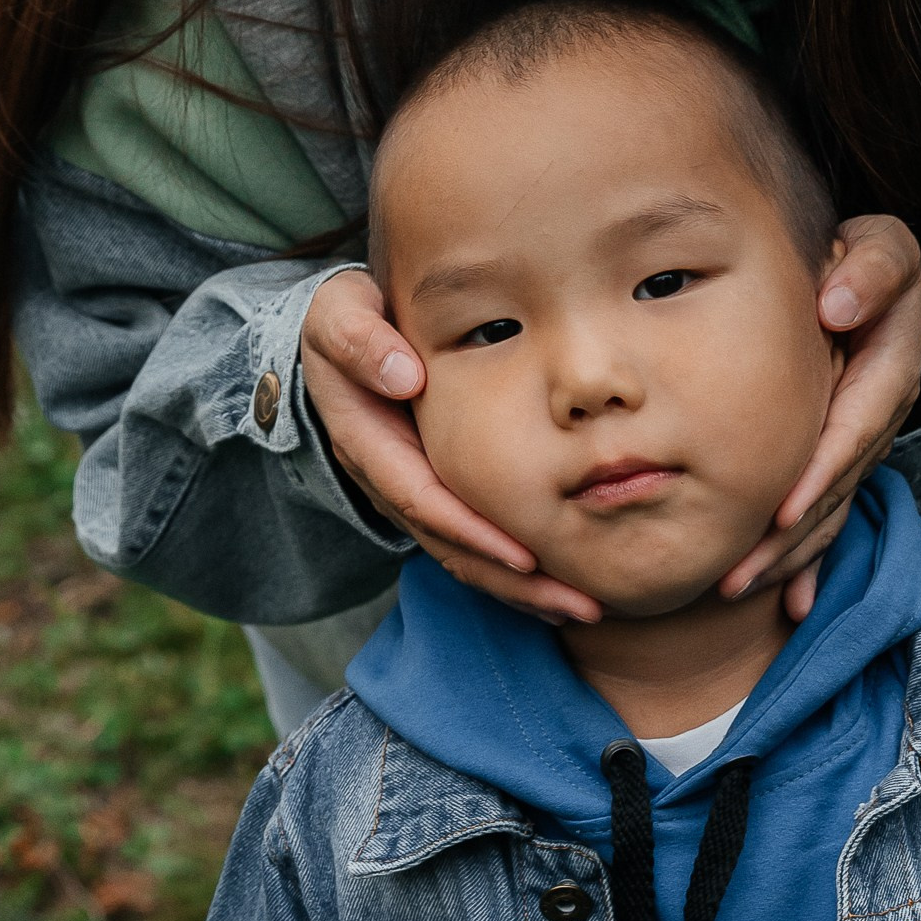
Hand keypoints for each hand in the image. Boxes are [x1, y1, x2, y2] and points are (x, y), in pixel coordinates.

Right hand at [300, 269, 601, 624]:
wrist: (335, 336)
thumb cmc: (345, 318)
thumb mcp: (337, 315)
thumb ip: (360, 341)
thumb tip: (403, 378)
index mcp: (368, 441)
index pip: (421, 498)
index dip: (471, 530)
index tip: (524, 555)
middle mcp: (388, 479)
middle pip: (450, 545)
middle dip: (512, 580)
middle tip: (580, 602)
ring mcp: (410, 491)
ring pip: (463, 556)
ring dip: (521, 588)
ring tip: (585, 606)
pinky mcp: (433, 494)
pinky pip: (471, 543)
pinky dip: (514, 571)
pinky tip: (561, 584)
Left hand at [719, 217, 920, 619]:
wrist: (874, 279)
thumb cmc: (866, 259)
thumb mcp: (884, 247)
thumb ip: (871, 269)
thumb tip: (837, 305)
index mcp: (887, 371)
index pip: (854, 430)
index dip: (822, 472)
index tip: (783, 510)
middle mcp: (878, 419)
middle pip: (835, 489)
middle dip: (789, 539)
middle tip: (733, 577)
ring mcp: (864, 446)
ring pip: (829, 512)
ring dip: (787, 559)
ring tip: (735, 590)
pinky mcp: (845, 461)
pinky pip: (831, 517)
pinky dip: (811, 563)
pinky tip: (789, 605)